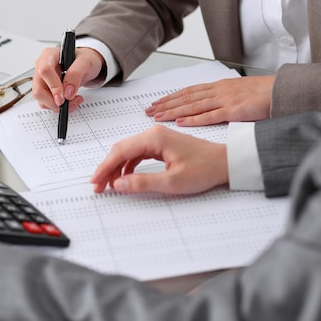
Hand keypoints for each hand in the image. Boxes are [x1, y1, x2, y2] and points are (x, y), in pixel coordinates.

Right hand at [32, 46, 104, 111]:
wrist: (86, 66)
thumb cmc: (85, 60)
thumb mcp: (86, 63)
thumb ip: (76, 74)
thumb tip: (67, 92)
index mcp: (49, 55)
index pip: (44, 71)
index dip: (53, 86)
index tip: (63, 97)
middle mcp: (41, 66)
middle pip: (38, 89)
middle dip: (54, 101)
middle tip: (70, 102)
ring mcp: (42, 79)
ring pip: (41, 99)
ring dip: (57, 105)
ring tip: (74, 100)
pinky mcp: (44, 89)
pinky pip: (46, 103)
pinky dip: (58, 106)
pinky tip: (70, 101)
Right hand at [90, 125, 227, 193]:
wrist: (224, 162)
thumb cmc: (204, 168)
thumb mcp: (172, 181)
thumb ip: (143, 183)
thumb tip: (119, 184)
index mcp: (154, 138)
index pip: (120, 151)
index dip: (105, 168)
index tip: (96, 182)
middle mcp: (153, 133)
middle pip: (121, 149)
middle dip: (108, 168)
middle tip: (99, 186)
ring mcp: (157, 138)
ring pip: (128, 152)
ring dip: (117, 167)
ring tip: (109, 185)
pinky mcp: (161, 145)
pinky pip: (138, 154)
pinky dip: (128, 165)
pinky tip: (126, 177)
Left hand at [145, 76, 274, 125]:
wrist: (284, 91)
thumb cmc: (265, 94)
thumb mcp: (240, 93)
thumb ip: (224, 99)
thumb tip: (209, 107)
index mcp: (220, 86)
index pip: (189, 92)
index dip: (171, 97)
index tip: (156, 103)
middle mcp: (219, 91)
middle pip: (186, 98)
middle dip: (165, 104)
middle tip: (148, 110)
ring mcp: (226, 100)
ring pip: (193, 106)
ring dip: (173, 111)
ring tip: (157, 116)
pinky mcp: (235, 110)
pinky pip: (210, 115)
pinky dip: (194, 119)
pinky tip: (181, 122)